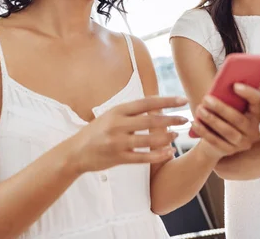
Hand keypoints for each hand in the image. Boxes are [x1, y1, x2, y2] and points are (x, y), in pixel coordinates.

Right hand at [68, 96, 188, 173]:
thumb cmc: (97, 132)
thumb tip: (158, 107)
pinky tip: (169, 152)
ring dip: (166, 137)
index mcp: (118, 111)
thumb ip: (132, 112)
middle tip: (185, 119)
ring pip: (148, 140)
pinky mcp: (118, 158)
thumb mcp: (111, 115)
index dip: (167, 101)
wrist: (75, 152)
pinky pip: (142, 157)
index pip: (147, 103)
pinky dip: (158, 155)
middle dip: (171, 119)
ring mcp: (117, 142)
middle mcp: (117, 125)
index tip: (182, 100)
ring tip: (176, 135)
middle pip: (151, 121)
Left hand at [191, 83, 259, 159]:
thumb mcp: (231, 105)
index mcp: (256, 114)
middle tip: (206, 98)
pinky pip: (216, 141)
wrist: (216, 143)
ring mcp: (243, 143)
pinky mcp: (230, 151)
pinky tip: (195, 122)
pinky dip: (204, 131)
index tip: (235, 85)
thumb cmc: (224, 117)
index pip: (258, 101)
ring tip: (199, 109)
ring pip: (227, 131)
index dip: (248, 92)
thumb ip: (231, 95)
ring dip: (211, 119)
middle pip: (238, 118)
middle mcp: (254, 130)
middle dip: (221, 108)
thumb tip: (227, 79)